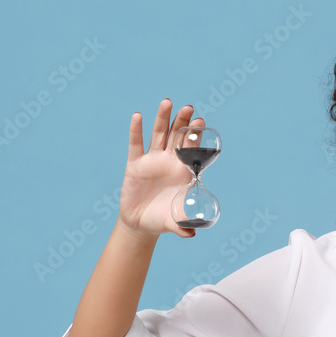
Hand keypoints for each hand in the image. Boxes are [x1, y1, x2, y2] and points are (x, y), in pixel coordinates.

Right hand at [118, 99, 203, 237]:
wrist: (141, 223)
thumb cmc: (162, 220)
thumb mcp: (173, 223)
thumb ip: (182, 226)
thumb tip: (191, 234)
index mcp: (183, 172)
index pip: (191, 149)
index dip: (195, 135)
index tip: (200, 121)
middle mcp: (169, 162)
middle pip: (176, 136)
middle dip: (182, 121)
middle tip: (188, 107)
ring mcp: (152, 161)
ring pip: (158, 134)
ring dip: (163, 118)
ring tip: (167, 102)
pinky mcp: (135, 164)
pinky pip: (136, 145)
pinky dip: (136, 131)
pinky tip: (138, 116)